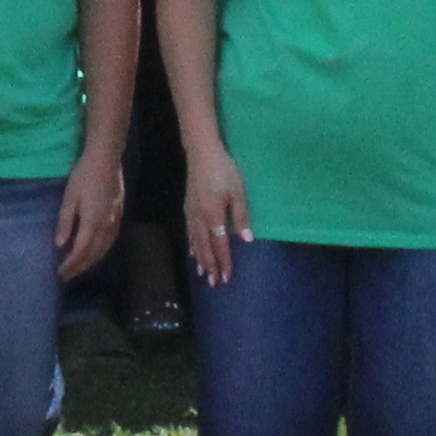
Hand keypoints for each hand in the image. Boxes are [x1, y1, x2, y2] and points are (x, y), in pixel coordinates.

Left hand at [54, 152, 126, 279]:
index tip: (60, 274)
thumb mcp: (69, 198)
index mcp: (93, 222)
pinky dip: (102, 251)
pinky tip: (97, 251)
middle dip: (80, 267)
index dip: (71, 264)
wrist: (106, 159)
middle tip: (67, 276)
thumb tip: (60, 245)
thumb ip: (65, 222)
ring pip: (105, 248)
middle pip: (94, 254)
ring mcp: (115, 220)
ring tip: (80, 268)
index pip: (81, 251)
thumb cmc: (84, 175)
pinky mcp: (119, 214)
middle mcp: (107, 226)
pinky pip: (111, 240)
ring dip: (92, 261)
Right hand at [182, 143, 251, 287]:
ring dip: (200, 259)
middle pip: (205, 247)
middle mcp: (200, 219)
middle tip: (213, 283)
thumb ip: (242, 216)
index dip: (224, 262)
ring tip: (202, 273)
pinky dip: (191, 245)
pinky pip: (189, 232)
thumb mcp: (238, 191)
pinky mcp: (188, 206)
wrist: (202, 152)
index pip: (220, 245)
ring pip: (195, 242)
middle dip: (210, 265)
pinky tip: (192, 251)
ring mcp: (191, 213)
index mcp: (214, 216)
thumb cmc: (224, 170)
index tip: (226, 277)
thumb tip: (247, 240)